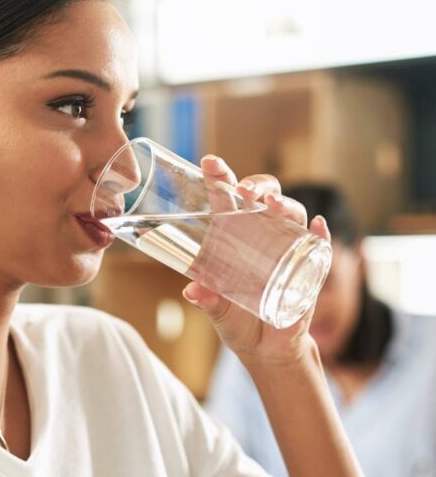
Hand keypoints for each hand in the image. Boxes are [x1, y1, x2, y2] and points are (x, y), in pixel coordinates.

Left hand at [181, 155, 330, 366]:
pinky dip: (321, 235)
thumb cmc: (238, 323)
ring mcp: (288, 250)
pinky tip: (318, 227)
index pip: (228, 200)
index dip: (221, 179)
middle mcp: (262, 236)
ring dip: (286, 205)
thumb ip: (208, 300)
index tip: (210, 163)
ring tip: (274, 205)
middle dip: (258, 186)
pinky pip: (320, 246)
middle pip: (264, 197)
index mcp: (234, 238)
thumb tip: (192, 290)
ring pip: (292, 215)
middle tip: (246, 191)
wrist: (267, 351)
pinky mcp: (309, 269)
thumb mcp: (219, 312)